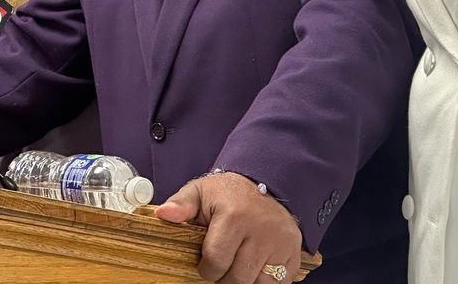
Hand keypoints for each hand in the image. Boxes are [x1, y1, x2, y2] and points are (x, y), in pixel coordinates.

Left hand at [155, 172, 301, 283]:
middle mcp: (262, 231)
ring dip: (245, 279)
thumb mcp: (200, 192)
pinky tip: (256, 264)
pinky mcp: (294, 253)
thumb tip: (163, 214)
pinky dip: (264, 279)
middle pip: (237, 279)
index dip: (207, 268)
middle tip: (223, 262)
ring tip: (239, 261)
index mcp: (235, 217)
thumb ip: (181, 205)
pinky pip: (278, 283)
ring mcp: (281, 243)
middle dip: (225, 277)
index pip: (215, 263)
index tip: (206, 261)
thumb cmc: (228, 194)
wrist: (266, 184)